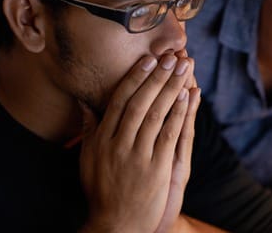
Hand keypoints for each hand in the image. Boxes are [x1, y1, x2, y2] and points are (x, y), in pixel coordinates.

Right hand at [79, 53, 198, 232]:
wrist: (115, 226)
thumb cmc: (100, 191)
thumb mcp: (88, 158)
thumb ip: (89, 128)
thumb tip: (83, 101)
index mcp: (101, 139)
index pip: (120, 100)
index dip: (136, 77)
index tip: (148, 59)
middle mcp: (118, 144)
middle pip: (140, 102)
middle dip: (157, 76)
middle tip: (171, 56)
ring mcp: (137, 156)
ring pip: (156, 113)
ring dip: (172, 87)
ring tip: (184, 67)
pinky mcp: (156, 168)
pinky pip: (170, 134)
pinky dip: (179, 112)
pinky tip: (188, 95)